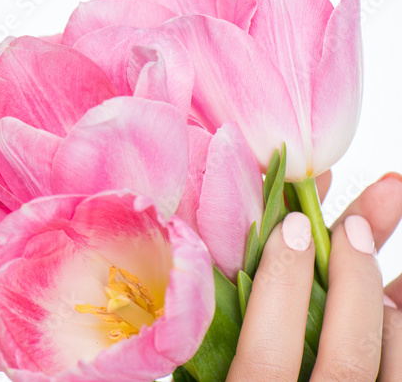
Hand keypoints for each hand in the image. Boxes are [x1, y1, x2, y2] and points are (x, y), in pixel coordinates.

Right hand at [226, 172, 401, 379]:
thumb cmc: (227, 377)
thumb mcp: (211, 369)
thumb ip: (226, 318)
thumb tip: (268, 232)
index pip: (268, 359)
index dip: (281, 287)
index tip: (290, 228)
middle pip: (346, 360)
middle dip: (351, 280)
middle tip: (352, 228)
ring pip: (393, 370)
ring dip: (385, 307)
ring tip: (367, 268)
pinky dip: (401, 335)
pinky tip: (388, 308)